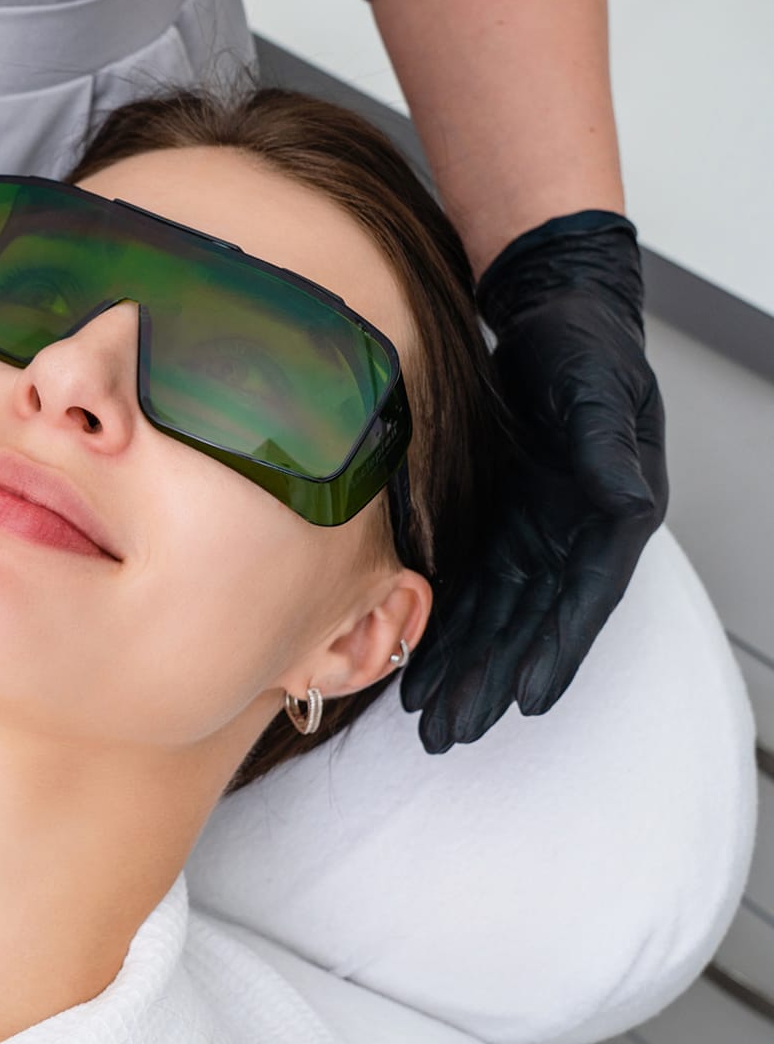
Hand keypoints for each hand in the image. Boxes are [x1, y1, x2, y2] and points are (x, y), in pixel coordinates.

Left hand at [399, 209, 668, 751]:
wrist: (549, 308)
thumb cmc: (583, 342)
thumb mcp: (596, 386)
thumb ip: (604, 447)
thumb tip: (624, 499)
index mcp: (610, 512)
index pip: (582, 597)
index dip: (556, 650)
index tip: (523, 699)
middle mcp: (573, 533)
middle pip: (532, 624)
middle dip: (491, 682)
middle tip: (449, 735)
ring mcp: (535, 531)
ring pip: (497, 617)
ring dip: (465, 670)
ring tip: (428, 721)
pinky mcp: (499, 519)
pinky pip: (471, 586)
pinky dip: (448, 627)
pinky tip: (420, 667)